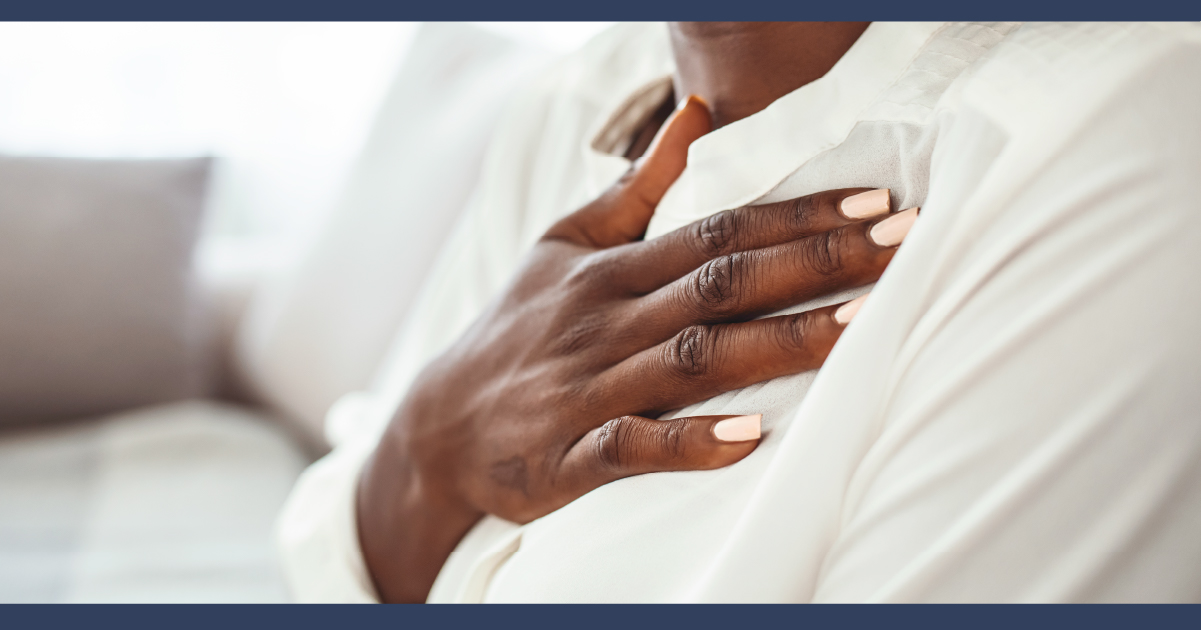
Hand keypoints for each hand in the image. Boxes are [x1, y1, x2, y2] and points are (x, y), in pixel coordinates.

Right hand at [357, 96, 915, 601]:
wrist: (439, 424)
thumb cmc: (515, 326)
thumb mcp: (564, 241)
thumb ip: (637, 186)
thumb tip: (697, 113)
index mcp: (614, 269)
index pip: (720, 230)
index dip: (799, 215)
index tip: (875, 201)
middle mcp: (610, 321)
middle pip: (723, 284)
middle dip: (815, 262)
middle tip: (900, 243)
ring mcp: (592, 388)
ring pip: (694, 359)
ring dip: (778, 343)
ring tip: (859, 327)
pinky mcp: (573, 454)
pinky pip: (634, 446)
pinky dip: (691, 442)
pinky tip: (752, 437)